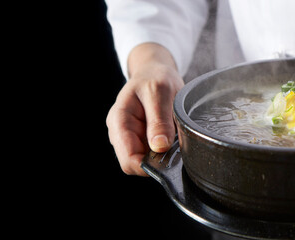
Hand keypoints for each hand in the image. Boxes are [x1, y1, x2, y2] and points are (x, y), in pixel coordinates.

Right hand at [106, 43, 183, 174]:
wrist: (155, 71)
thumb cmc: (155, 77)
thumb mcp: (160, 91)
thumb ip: (159, 119)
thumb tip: (159, 147)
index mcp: (119, 120)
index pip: (128, 159)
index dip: (148, 165)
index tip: (168, 158)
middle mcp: (120, 132)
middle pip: (135, 164)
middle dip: (155, 160)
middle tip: (174, 145)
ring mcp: (130, 137)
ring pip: (145, 161)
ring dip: (161, 155)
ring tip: (173, 136)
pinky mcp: (141, 139)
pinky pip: (152, 155)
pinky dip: (164, 151)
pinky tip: (171, 137)